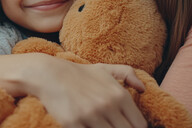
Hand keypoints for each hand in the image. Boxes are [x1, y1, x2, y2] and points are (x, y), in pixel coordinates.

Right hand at [31, 57, 146, 127]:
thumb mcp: (104, 69)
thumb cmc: (77, 74)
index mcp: (119, 95)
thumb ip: (127, 74)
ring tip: (96, 126)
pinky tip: (85, 127)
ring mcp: (91, 115)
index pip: (140, 125)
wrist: (48, 74)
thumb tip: (143, 89)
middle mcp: (108, 105)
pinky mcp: (73, 123)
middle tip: (109, 126)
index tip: (123, 126)